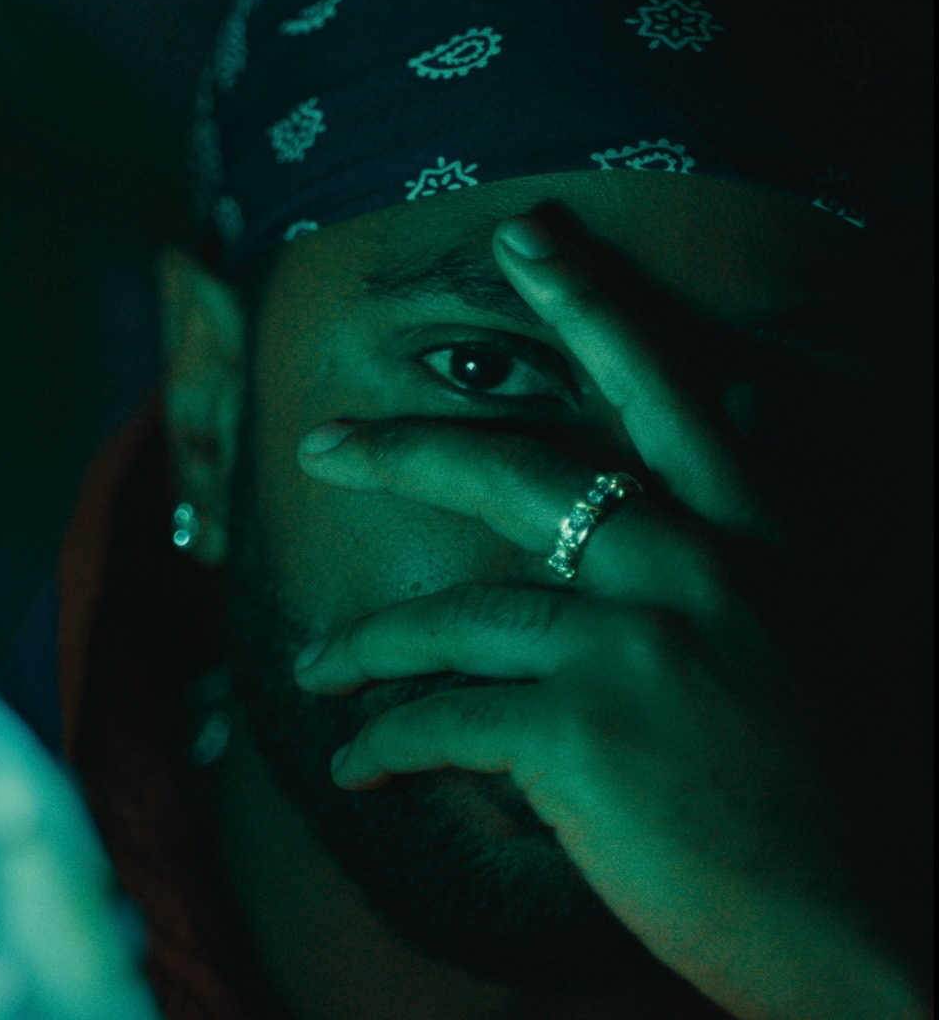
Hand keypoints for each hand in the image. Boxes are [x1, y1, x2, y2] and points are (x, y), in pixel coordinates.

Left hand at [292, 215, 927, 1019]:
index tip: (527, 235)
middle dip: (407, 450)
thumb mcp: (774, 652)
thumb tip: (633, 500)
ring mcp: (632, 645)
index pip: (664, 396)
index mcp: (747, 548)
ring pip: (452, 616)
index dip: (594, 306)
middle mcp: (693, 574)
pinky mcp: (577, 729)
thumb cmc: (795, 798)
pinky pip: (439, 716)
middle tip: (322, 443)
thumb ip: (699, 575)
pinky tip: (357, 768)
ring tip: (320, 670)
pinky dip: (383, 743)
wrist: (841, 926)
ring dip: (367, 649)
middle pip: (521, 470)